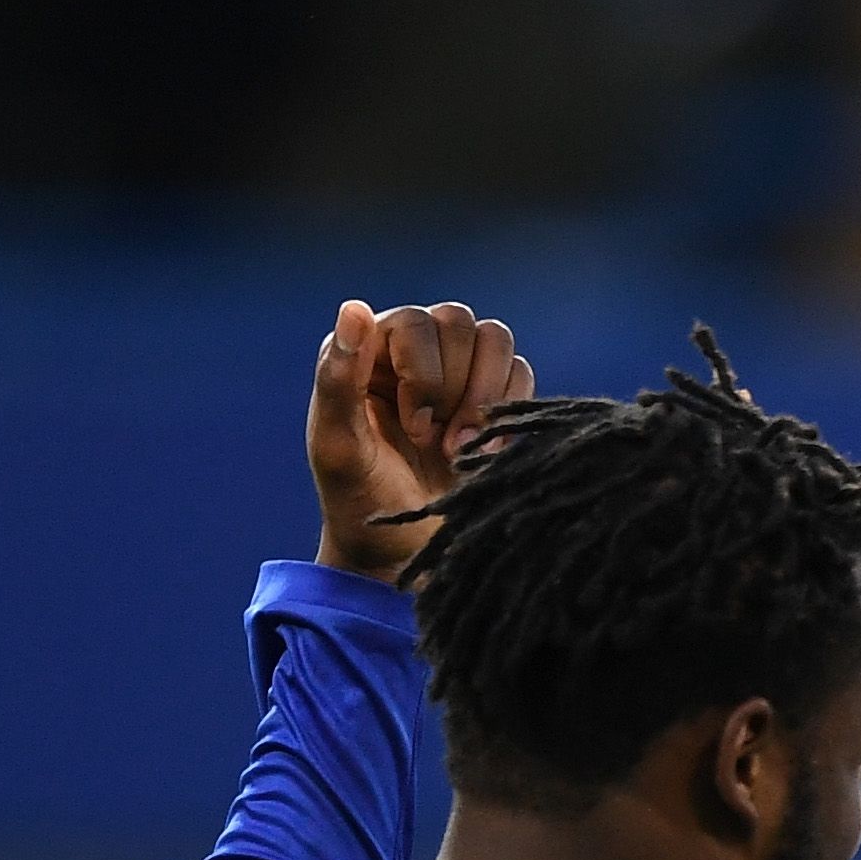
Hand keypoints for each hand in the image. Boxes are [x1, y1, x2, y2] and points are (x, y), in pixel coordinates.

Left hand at [310, 298, 533, 582]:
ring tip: (463, 449)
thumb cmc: (358, 499)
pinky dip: (509, 414)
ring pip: (497, 340)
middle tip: (438, 442)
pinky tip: (484, 454)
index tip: (413, 429)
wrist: (401, 551)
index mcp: (370, 351)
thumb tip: (353, 308)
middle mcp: (415, 351)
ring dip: (487, 397)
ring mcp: (458, 373)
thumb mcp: (338, 444)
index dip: (424, 373)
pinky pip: (521, 375)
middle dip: (456, 387)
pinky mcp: (494, 401)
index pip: (414, 321)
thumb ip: (338, 378)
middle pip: (459, 322)